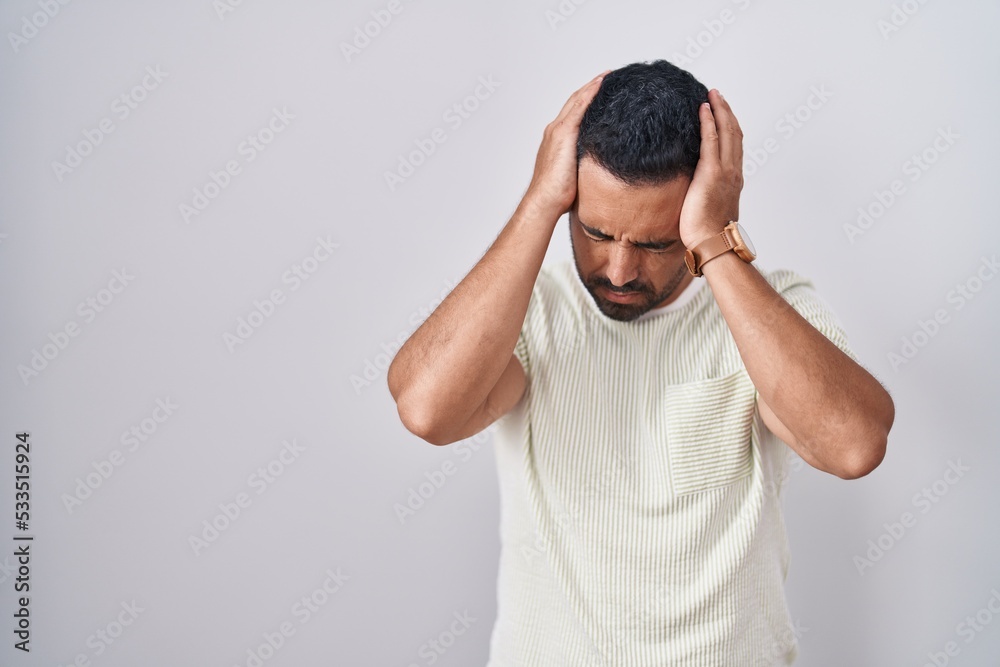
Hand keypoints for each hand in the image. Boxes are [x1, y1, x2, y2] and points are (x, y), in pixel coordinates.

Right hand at [522, 70, 610, 220]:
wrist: (544, 201)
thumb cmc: (556, 196)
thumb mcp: (573, 174)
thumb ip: (582, 164)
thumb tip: (598, 167)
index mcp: (556, 140)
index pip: (572, 114)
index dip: (585, 101)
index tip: (599, 92)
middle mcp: (554, 131)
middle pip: (574, 102)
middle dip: (589, 89)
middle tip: (606, 77)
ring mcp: (558, 130)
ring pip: (577, 100)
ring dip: (592, 86)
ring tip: (608, 75)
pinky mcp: (564, 133)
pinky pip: (580, 106)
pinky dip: (590, 92)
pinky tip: (602, 83)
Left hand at [679, 88, 743, 248]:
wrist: (711, 242)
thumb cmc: (708, 232)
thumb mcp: (709, 206)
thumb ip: (705, 193)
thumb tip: (693, 190)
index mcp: (734, 179)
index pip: (735, 145)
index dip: (730, 126)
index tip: (723, 112)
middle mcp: (733, 171)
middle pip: (734, 133)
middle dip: (726, 111)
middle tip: (717, 95)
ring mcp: (725, 171)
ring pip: (726, 132)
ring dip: (719, 110)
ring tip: (711, 95)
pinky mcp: (711, 173)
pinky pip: (711, 140)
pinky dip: (709, 122)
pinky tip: (703, 109)